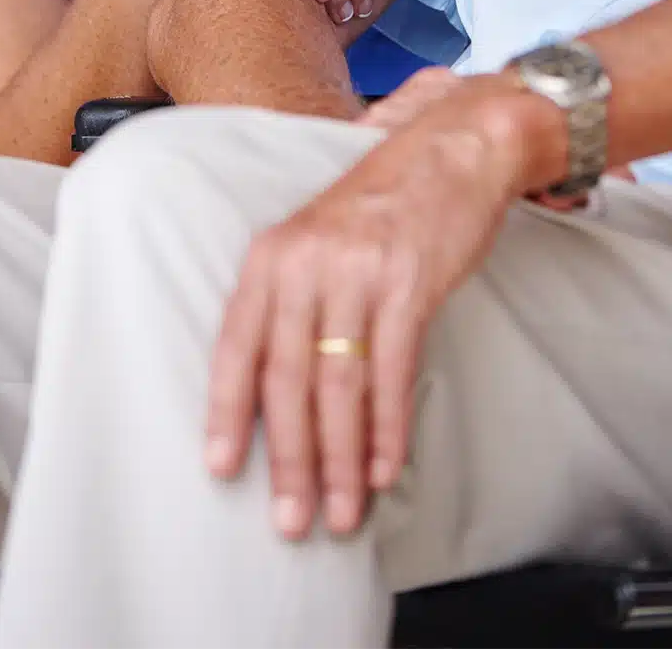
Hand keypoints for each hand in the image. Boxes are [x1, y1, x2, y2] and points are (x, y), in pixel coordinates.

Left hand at [205, 76, 561, 537]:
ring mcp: (357, 271)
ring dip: (341, 460)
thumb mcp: (315, 242)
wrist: (449, 150)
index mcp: (270, 255)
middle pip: (287, 377)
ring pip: (338, 384)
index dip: (227, 410)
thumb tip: (273, 395)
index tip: (222, 468)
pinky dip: (388, 428)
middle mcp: (304, 262)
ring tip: (342, 514)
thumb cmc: (379, 206)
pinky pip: (392, 370)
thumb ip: (290, 303)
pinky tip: (386, 469)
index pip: (236, 344)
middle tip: (292, 521)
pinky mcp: (408, 282)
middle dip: (289, 459)